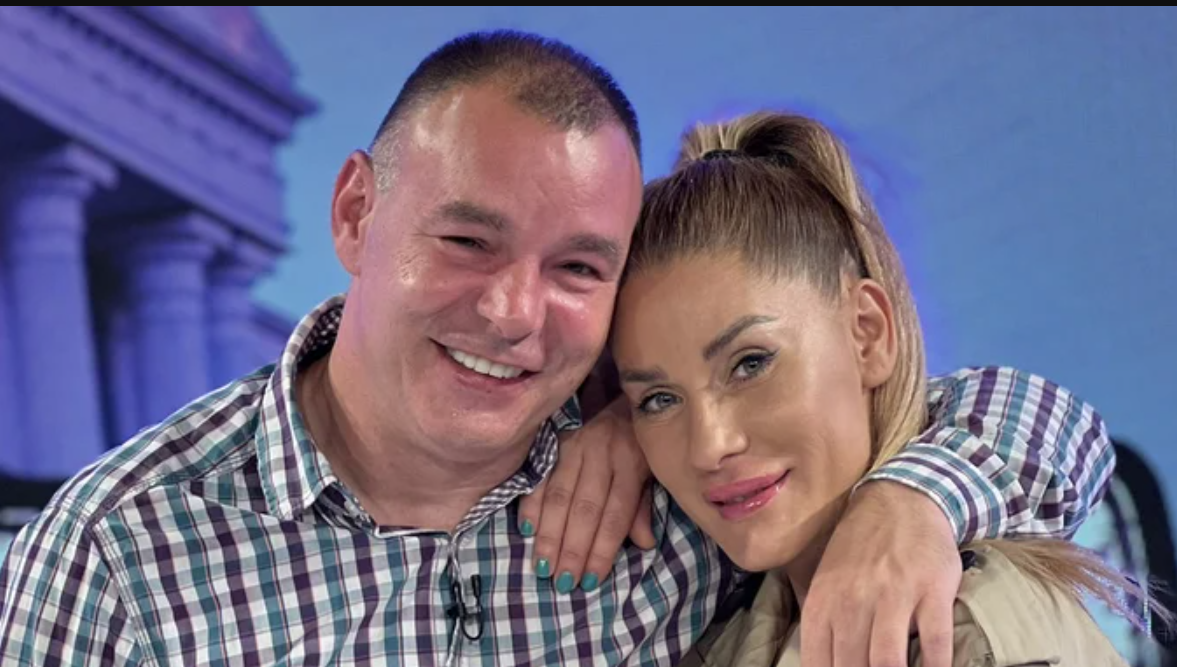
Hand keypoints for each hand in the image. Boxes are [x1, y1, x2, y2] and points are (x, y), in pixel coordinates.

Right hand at [517, 397, 655, 592]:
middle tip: (562, 581)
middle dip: (573, 548)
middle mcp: (602, 453)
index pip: (616, 513)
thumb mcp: (653, 471)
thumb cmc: (641, 443)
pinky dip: (531, 502)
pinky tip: (526, 528)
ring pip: (559, 494)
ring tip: (542, 565)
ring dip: (549, 533)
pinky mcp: (555, 440)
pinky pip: (540, 475)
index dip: (602, 548)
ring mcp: (575, 444)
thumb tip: (642, 544)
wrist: (627, 395)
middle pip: (585, 507)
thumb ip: (643, 507)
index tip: (591, 579)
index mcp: (631, 463)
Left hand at [800, 481, 959, 666]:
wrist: (900, 499)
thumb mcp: (827, 580)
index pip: (818, 663)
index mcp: (824, 602)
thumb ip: (824, 624)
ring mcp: (893, 595)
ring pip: (888, 661)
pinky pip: (935, 643)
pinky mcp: (932, 591)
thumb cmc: (859, 547)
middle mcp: (854, 601)